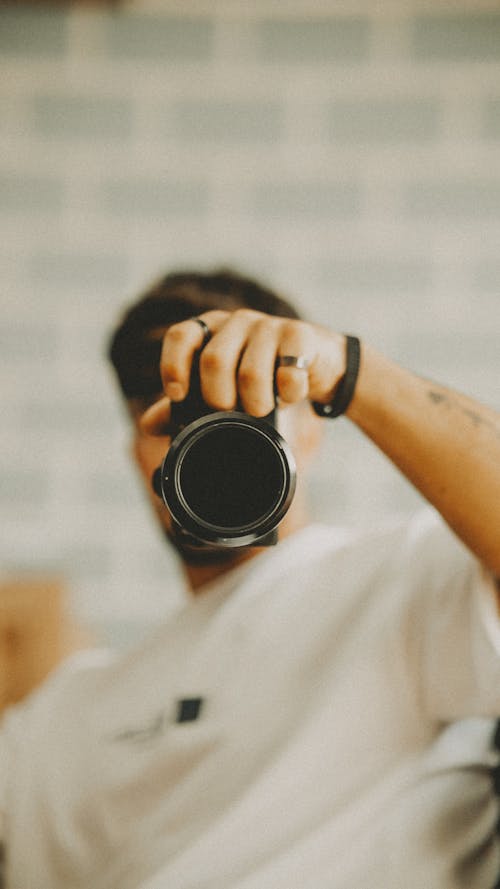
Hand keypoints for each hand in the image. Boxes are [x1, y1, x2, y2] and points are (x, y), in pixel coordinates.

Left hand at [140, 309, 345, 433]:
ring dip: (256, 404)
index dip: (173, 365)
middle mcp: (237, 321)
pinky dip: (288, 394)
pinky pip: (287, 373)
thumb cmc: (261, 377)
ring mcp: (269, 325)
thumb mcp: (223, 389)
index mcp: (211, 329)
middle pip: (214, 361)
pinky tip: (290, 394)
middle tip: (232, 412)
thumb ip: (186, 405)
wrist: (316, 365)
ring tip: (262, 409)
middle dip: (220, 399)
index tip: (177, 395)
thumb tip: (148, 424)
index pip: (181, 335)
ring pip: (250, 373)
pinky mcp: (300, 334)